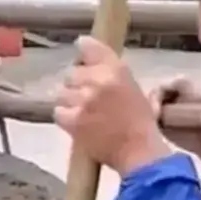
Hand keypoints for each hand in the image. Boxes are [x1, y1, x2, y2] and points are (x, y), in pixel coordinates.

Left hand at [54, 38, 171, 174]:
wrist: (139, 153)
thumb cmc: (142, 124)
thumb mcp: (135, 90)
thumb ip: (116, 75)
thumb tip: (102, 68)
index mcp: (116, 69)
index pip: (88, 46)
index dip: (82, 51)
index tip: (81, 57)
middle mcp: (98, 80)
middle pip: (72, 73)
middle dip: (77, 84)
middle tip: (86, 97)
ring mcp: (83, 100)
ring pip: (63, 92)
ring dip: (70, 101)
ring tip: (82, 112)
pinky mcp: (73, 119)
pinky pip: (58, 112)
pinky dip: (65, 117)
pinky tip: (76, 123)